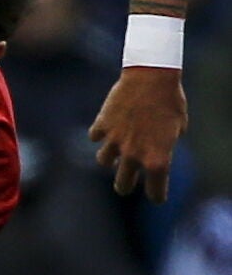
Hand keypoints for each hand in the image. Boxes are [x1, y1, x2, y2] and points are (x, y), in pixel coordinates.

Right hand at [90, 66, 187, 201]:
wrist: (151, 78)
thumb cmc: (171, 101)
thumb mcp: (178, 127)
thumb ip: (164, 144)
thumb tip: (154, 148)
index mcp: (158, 159)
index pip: (155, 192)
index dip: (157, 195)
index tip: (156, 195)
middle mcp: (134, 155)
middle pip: (123, 185)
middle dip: (125, 186)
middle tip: (125, 184)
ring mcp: (115, 141)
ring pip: (104, 161)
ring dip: (110, 159)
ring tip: (114, 153)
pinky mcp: (101, 125)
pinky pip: (95, 136)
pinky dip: (100, 134)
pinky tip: (106, 128)